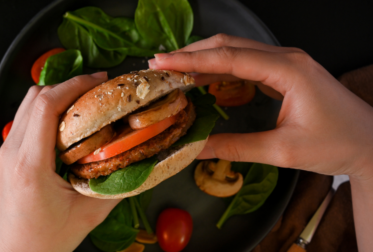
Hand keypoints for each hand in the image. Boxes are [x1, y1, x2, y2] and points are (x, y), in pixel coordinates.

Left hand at [0, 73, 119, 251]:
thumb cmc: (42, 241)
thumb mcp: (87, 215)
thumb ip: (115, 186)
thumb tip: (138, 163)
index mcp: (30, 164)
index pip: (47, 105)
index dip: (75, 85)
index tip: (99, 80)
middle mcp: (12, 152)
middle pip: (35, 96)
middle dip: (68, 85)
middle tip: (96, 87)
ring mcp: (6, 152)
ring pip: (27, 104)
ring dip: (56, 96)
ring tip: (84, 101)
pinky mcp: (7, 156)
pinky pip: (26, 119)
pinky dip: (47, 111)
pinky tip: (68, 122)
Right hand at [149, 34, 372, 179]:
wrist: (370, 143)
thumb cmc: (335, 144)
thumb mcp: (281, 150)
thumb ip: (234, 147)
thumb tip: (194, 148)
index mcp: (287, 70)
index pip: (228, 57)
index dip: (191, 60)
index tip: (161, 63)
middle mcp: (285, 58)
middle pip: (229, 45)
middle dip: (191, 53)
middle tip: (159, 65)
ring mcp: (286, 62)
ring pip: (236, 51)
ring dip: (203, 59)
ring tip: (173, 71)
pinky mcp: (285, 72)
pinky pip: (246, 63)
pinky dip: (220, 69)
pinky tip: (203, 79)